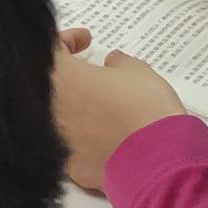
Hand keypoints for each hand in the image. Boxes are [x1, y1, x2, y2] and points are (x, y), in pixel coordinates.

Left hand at [51, 31, 195, 191]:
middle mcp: (50, 111)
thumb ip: (117, 62)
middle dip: (69, 75)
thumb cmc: (145, 108)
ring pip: (59, 118)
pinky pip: (71, 146)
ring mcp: (57, 142)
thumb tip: (111, 63)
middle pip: (49, 86)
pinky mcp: (70, 168)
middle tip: (90, 71)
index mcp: (61, 79)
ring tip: (100, 103)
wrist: (158, 161)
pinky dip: (84, 137)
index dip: (67, 39)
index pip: (49, 49)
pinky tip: (105, 134)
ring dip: (76, 106)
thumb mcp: (136, 71)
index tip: (85, 41)